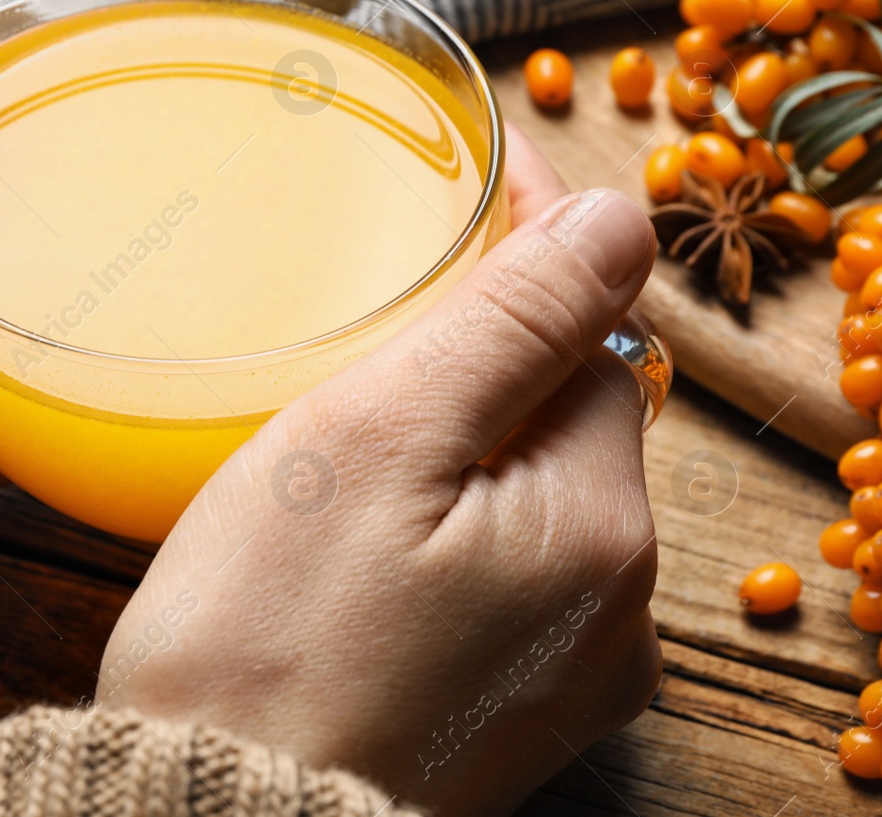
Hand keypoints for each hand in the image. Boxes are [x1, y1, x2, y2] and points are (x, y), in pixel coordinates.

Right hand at [97, 126, 660, 816]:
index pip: (593, 331)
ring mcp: (561, 671)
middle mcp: (612, 610)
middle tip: (384, 296)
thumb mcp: (375, 445)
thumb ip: (509, 327)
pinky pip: (499, 569)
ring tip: (356, 408)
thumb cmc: (262, 638)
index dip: (537, 247)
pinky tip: (364, 518)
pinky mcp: (503, 710)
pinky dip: (448, 517)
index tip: (488, 172)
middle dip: (490, 344)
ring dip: (465, 433)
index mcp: (596, 528)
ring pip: (530, 492)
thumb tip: (618, 219)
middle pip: (567, 416)